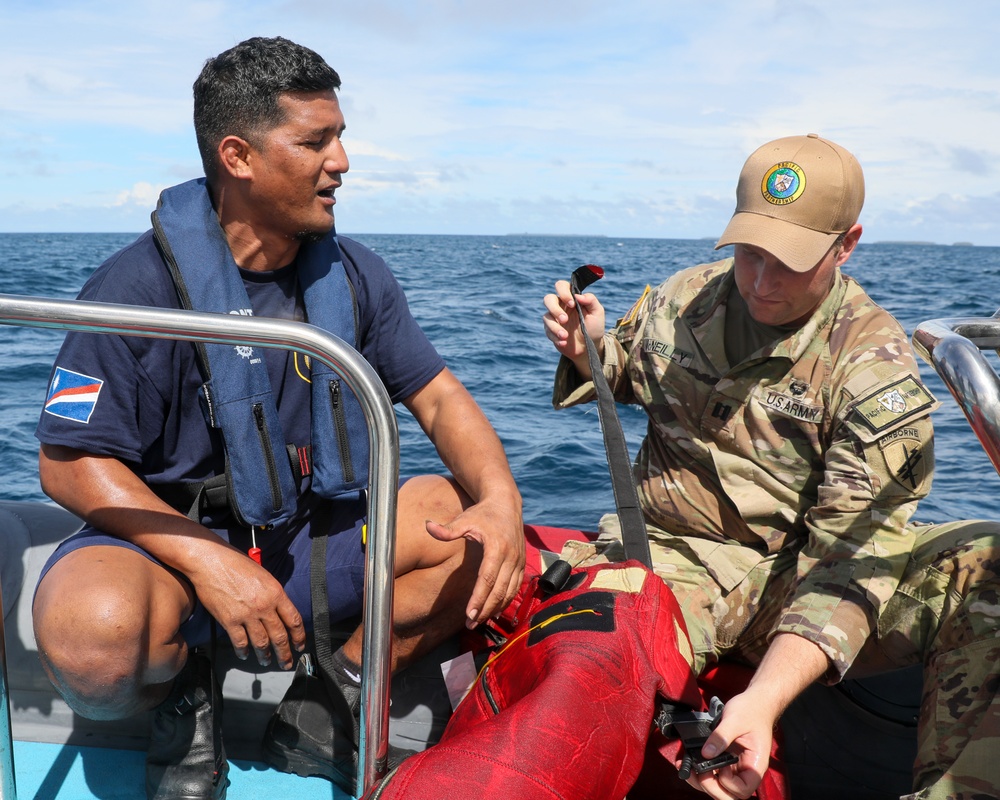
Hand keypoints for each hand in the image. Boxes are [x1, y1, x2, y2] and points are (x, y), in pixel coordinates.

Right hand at [187, 543, 306, 669]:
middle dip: (285, 653)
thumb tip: (279, 610)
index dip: (299, 636)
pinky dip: (243, 651)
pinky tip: (245, 654)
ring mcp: (247, 615)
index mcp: (276, 593)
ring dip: (265, 655)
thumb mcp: (264, 575)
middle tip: (286, 663)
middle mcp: (264, 606)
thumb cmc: (237, 564)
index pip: (294, 620)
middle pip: (279, 636)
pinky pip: (240, 642)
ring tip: (267, 661)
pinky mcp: (229, 621)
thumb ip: (273, 594)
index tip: (299, 645)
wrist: (212, 562)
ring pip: (261, 643)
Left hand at [425, 496, 524, 626]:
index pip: (487, 579)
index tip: (469, 615)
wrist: (506, 504)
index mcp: (496, 548)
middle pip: (499, 591)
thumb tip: (427, 526)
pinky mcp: (522, 564)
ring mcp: (518, 561)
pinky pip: (515, 588)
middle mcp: (511, 557)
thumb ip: (448, 529)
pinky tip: (494, 611)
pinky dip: (506, 601)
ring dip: (495, 609)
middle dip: (485, 610)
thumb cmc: (482, 513)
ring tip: (479, 621)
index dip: (478, 599)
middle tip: (470, 625)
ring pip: (509, 593)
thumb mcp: (465, 519)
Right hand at [542, 279, 606, 371]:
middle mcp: (560, 306)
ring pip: (546, 317)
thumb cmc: (594, 327)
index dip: (563, 292)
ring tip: (565, 336)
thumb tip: (578, 296)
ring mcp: (554, 319)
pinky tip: (564, 342)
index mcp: (571, 298)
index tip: (572, 304)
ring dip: (555, 327)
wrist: (590, 347)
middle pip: (548, 299)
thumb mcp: (597, 312)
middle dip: (555, 309)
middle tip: (565, 320)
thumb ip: (591, 300)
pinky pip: (548, 331)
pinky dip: (555, 337)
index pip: (561, 286)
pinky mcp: (550, 331)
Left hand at [677, 691, 771, 799]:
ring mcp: (735, 767)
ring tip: (686, 767)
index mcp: (755, 764)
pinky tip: (687, 761)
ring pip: (719, 787)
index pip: (743, 790)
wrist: (755, 702)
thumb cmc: (751, 710)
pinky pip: (714, 774)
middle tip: (698, 772)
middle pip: (730, 795)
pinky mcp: (726, 761)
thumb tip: (706, 753)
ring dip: (701, 782)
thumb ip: (721, 737)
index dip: (728, 783)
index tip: (718, 766)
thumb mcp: (735, 719)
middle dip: (711, 788)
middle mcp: (746, 770)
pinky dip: (699, 772)